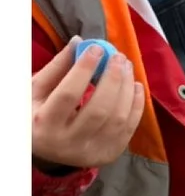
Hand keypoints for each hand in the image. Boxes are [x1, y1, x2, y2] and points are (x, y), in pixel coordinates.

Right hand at [33, 37, 145, 171]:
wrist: (45, 147)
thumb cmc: (39, 113)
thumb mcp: (36, 91)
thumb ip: (57, 67)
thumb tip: (80, 41)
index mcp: (43, 126)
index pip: (68, 94)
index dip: (85, 69)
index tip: (97, 48)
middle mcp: (66, 144)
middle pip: (98, 109)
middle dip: (113, 78)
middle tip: (118, 56)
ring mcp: (89, 152)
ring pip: (118, 117)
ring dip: (127, 87)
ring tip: (126, 66)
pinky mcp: (109, 153)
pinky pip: (130, 127)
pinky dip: (137, 103)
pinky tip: (135, 85)